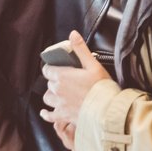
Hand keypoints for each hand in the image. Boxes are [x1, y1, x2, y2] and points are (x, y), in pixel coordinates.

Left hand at [40, 31, 110, 148]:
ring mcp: (59, 104)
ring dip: (51, 95)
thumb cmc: (101, 87)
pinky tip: (45, 112)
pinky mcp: (63, 116)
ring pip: (47, 98)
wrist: (106, 110)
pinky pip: (49, 116)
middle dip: (54, 81)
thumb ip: (80, 49)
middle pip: (49, 83)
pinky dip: (46, 114)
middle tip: (65, 80)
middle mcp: (57, 90)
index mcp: (62, 76)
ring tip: (59, 94)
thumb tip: (73, 34)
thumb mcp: (93, 64)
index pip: (47, 70)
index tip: (57, 68)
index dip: (51, 68)